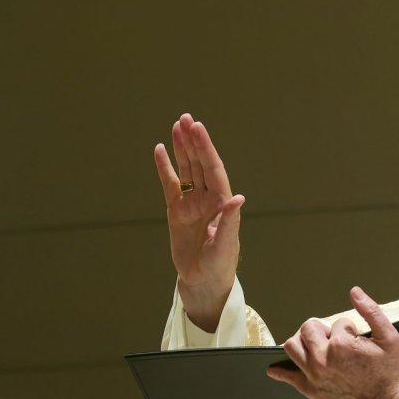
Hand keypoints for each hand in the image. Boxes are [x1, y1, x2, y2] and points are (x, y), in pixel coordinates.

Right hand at [153, 114, 243, 331]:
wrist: (202, 280)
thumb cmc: (219, 264)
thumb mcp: (225, 245)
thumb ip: (229, 221)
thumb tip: (238, 198)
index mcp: (222, 202)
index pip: (213, 169)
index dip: (206, 148)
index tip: (198, 129)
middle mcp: (208, 198)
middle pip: (200, 163)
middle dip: (194, 141)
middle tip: (186, 119)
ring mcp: (192, 202)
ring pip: (187, 169)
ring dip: (182, 148)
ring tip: (176, 126)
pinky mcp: (177, 210)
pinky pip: (170, 184)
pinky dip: (165, 168)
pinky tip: (160, 151)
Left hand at [267, 287, 398, 398]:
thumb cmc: (390, 373)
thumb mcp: (389, 337)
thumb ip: (371, 311)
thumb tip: (355, 292)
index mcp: (341, 344)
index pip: (338, 323)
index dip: (350, 329)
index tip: (357, 340)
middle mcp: (323, 358)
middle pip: (308, 329)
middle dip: (322, 329)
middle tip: (335, 339)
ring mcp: (314, 374)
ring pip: (292, 347)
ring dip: (302, 342)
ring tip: (316, 346)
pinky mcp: (311, 389)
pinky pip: (287, 376)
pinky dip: (280, 371)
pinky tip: (277, 368)